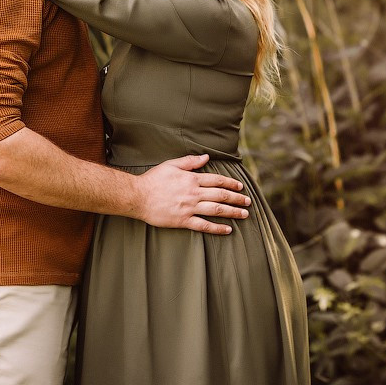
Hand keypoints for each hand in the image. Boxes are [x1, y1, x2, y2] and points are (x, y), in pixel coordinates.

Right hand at [135, 154, 250, 234]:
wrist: (138, 196)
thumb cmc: (153, 179)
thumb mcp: (171, 165)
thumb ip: (190, 161)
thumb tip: (206, 157)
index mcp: (192, 179)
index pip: (217, 180)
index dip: (231, 183)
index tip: (240, 187)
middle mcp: (194, 193)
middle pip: (221, 195)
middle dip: (237, 199)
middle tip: (248, 202)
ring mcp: (189, 208)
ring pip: (216, 210)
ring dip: (232, 212)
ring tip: (244, 215)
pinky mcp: (183, 221)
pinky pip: (204, 225)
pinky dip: (217, 228)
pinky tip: (228, 229)